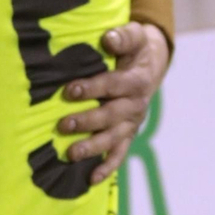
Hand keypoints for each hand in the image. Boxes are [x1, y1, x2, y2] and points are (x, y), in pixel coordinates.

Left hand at [60, 22, 170, 183]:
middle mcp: (136, 105)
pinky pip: (119, 153)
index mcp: (137, 80)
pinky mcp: (127, 134)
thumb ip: (122, 36)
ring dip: (92, 147)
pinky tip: (91, 179)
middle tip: (63, 125)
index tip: (69, 90)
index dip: (92, 88)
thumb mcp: (134, 36)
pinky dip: (107, 167)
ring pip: (113, 138)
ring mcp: (132, 123)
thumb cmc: (134, 49)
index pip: (113, 85)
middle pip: (111, 116)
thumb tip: (108, 38)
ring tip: (71, 154)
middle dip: (87, 121)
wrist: (152, 64)